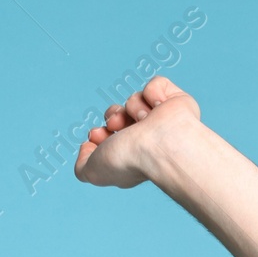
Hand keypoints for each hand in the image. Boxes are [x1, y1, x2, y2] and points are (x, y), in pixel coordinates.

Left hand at [75, 76, 200, 188]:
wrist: (159, 146)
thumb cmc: (128, 161)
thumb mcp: (92, 172)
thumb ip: (82, 166)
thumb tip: (87, 146)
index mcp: (128, 154)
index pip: (106, 136)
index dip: (98, 133)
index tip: (97, 135)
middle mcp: (144, 137)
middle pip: (117, 114)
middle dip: (113, 117)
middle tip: (117, 126)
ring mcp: (161, 119)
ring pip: (133, 100)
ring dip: (133, 108)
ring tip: (144, 121)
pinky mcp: (175, 101)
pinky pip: (156, 84)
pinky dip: (154, 93)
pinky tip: (159, 108)